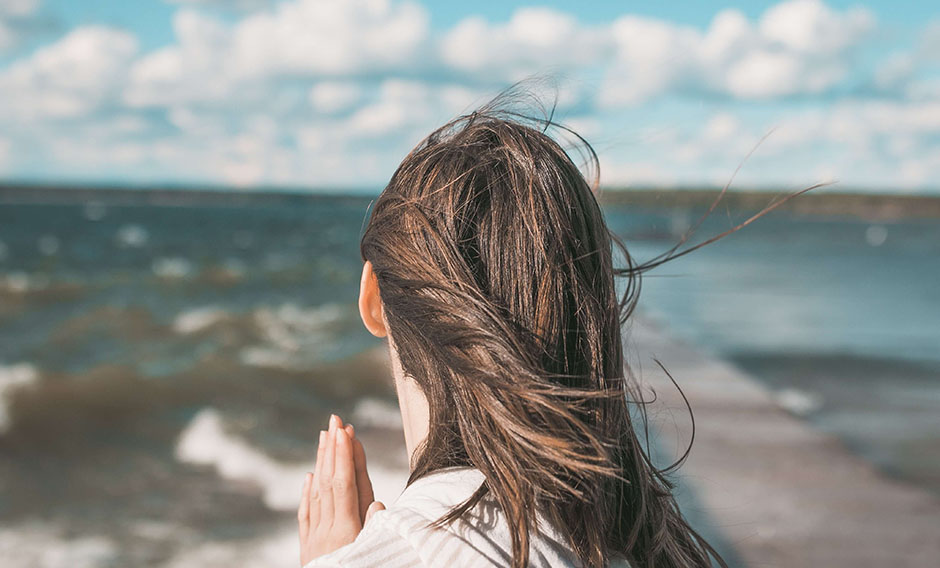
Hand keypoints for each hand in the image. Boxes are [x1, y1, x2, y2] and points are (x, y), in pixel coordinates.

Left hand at [298, 414, 385, 565]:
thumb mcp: (371, 555)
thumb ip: (374, 530)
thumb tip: (378, 503)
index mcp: (346, 530)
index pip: (345, 484)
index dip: (345, 455)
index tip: (346, 430)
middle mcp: (328, 530)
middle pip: (330, 481)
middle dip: (333, 449)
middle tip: (334, 420)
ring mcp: (315, 538)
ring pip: (317, 493)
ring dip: (321, 463)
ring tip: (323, 437)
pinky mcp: (308, 549)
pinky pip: (306, 516)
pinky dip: (308, 494)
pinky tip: (310, 477)